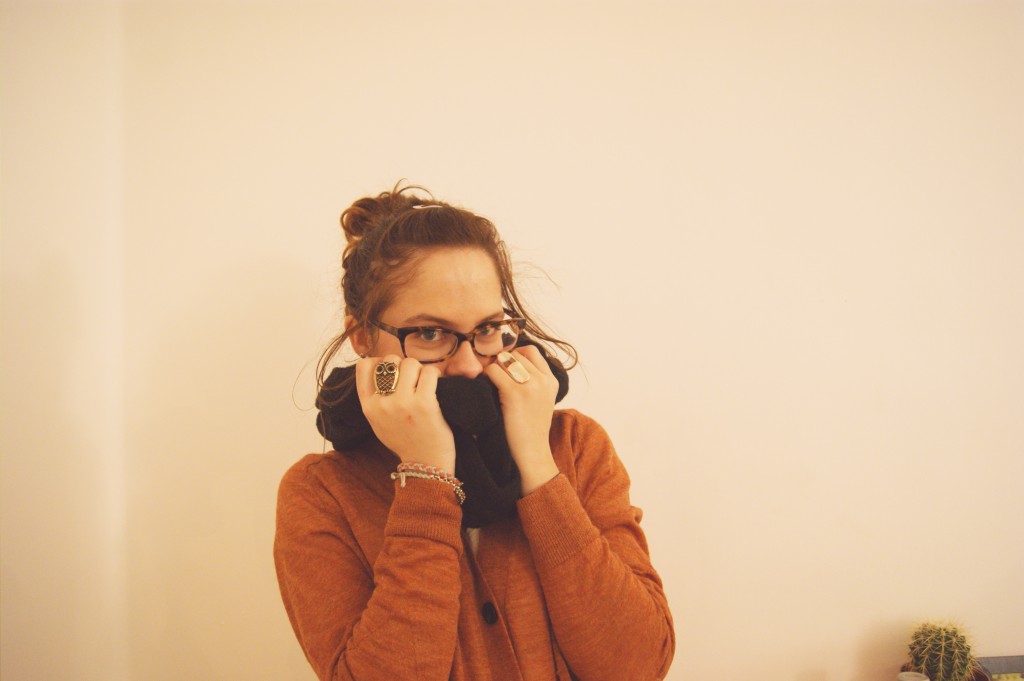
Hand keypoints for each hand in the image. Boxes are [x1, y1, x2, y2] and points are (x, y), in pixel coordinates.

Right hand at [355, 355, 455, 473]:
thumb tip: (377, 365)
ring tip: (424, 385)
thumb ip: (374, 397)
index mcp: (368, 407)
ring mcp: (403, 403)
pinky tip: (435, 388)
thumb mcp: (378, 422)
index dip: (379, 361)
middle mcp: (382, 404)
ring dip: (421, 371)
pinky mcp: (425, 404)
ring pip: (411, 363)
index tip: (392, 370)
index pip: (364, 366)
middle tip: (413, 380)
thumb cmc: (404, 440)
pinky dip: (434, 376)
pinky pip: (430, 373)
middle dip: (404, 365)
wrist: (425, 463)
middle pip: (391, 360)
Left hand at [483, 346, 560, 494]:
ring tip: (490, 384)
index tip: (505, 370)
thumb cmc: (531, 429)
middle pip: (515, 354)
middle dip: (501, 362)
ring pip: (503, 360)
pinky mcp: (514, 393)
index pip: (530, 351)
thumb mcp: (542, 400)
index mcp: (552, 380)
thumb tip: (510, 363)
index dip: (514, 356)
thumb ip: (534, 381)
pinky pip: (493, 371)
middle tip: (494, 377)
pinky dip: (486, 377)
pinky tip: (486, 390)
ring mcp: (530, 385)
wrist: (532, 453)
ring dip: (493, 369)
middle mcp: (543, 379)